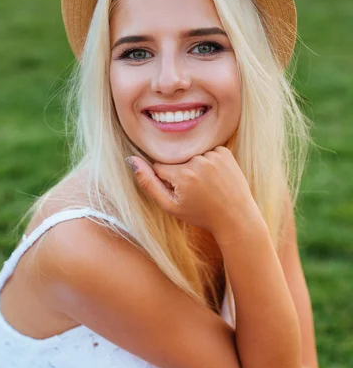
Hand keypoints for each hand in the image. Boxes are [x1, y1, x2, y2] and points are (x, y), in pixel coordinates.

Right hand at [127, 147, 261, 238]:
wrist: (235, 217)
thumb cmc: (201, 215)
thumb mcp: (170, 206)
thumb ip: (148, 184)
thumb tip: (131, 160)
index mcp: (183, 174)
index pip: (159, 166)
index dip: (166, 181)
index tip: (180, 192)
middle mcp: (198, 160)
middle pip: (175, 159)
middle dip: (180, 172)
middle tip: (195, 190)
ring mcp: (213, 154)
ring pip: (190, 154)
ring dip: (194, 166)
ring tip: (206, 185)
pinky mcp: (225, 151)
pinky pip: (206, 150)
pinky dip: (207, 161)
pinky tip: (215, 177)